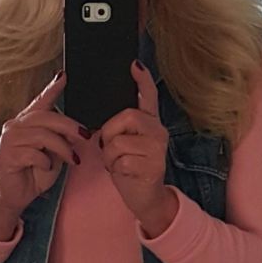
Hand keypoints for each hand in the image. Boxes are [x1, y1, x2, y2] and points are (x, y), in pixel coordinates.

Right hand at [0, 70, 82, 219]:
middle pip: (46, 117)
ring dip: (62, 148)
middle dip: (69, 126)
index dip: (52, 88)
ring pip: (43, 136)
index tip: (64, 76)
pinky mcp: (7, 154)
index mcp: (26, 122)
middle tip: (85, 136)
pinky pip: (34, 153)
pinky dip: (45, 162)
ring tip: (71, 159)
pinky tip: (45, 167)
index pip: (41, 101)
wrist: (16, 196)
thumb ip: (62, 139)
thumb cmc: (35, 173)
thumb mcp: (54, 154)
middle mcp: (15, 126)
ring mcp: (9, 140)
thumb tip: (78, 130)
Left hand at [99, 61, 177, 236]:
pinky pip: (120, 160)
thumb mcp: (126, 144)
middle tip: (112, 149)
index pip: (148, 96)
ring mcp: (157, 149)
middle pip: (126, 116)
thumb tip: (102, 118)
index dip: (142, 79)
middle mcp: (159, 132)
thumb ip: (121, 128)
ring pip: (118, 141)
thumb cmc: (131, 169)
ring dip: (109, 155)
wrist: (146, 199)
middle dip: (110, 133)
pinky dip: (114, 168)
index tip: (134, 63)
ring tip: (118, 164)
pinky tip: (124, 174)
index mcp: (151, 123)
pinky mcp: (151, 165)